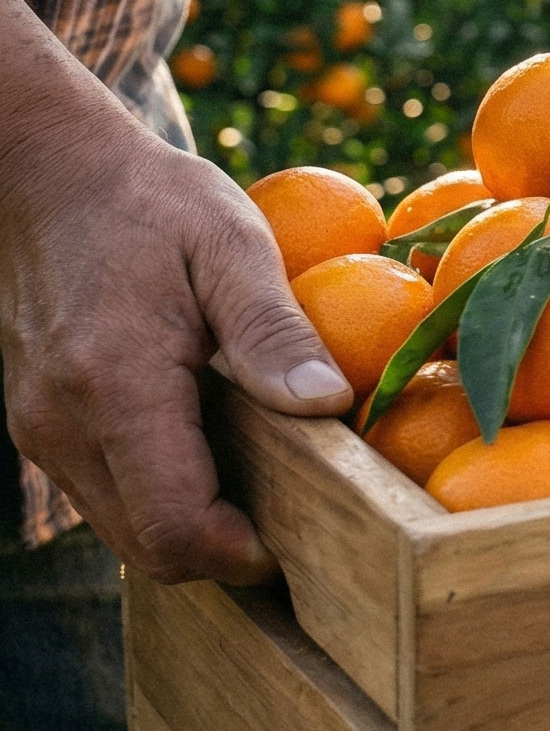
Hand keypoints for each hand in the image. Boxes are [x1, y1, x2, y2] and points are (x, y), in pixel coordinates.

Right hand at [0, 0, 349, 584]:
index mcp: (114, 384)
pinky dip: (162, 495)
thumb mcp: (233, 246)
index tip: (307, 537)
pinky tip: (219, 454)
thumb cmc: (156, 204)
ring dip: (193, 525)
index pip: (173, 524)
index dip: (241, 554)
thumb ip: (275, 333)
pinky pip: (106, 492)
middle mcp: (62, 423)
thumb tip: (328, 406)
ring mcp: (42, 428)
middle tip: (303, 522)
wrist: (55, 176)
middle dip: (225, 552)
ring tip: (269, 486)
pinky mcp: (41, 424)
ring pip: (122, 528)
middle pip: (147, 545)